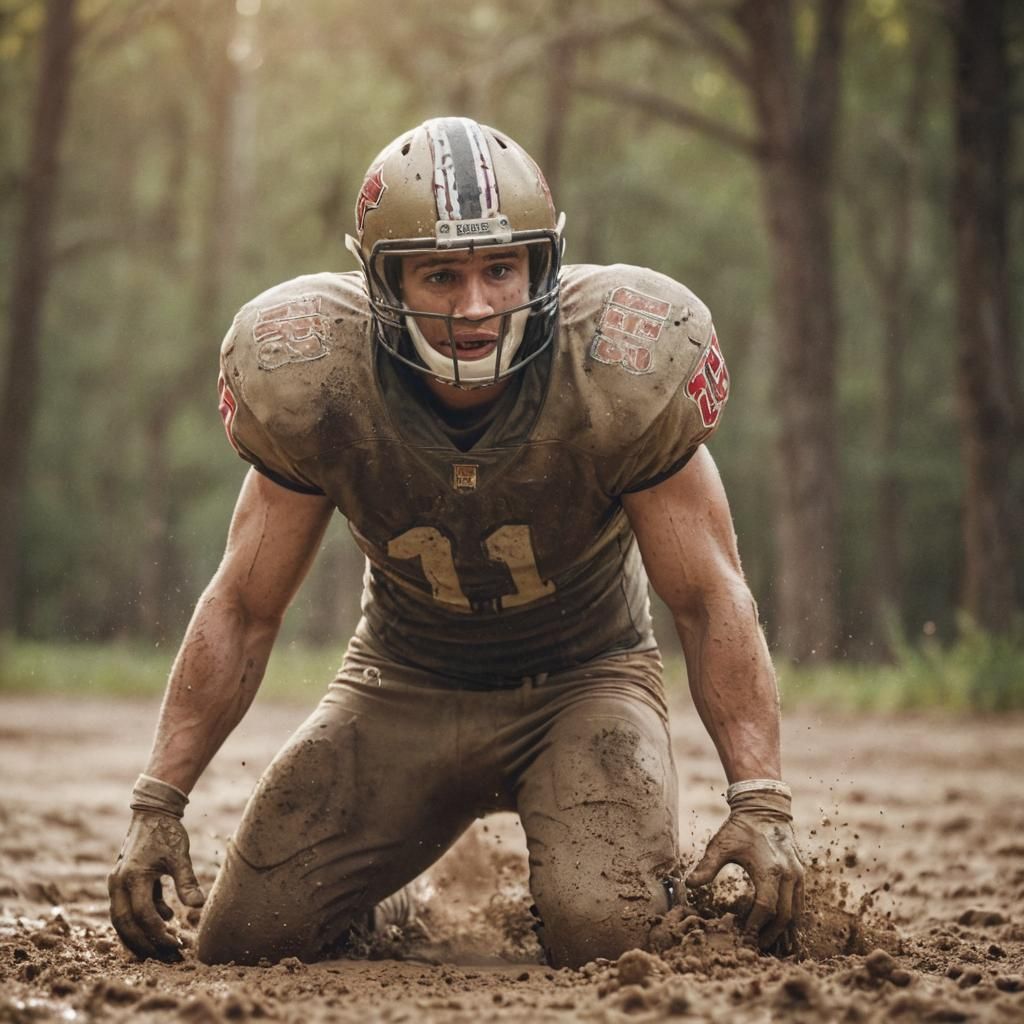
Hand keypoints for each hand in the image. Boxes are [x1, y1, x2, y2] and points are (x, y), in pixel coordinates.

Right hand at [107, 776, 205, 960]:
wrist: (152, 812)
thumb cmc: (167, 833)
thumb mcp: (180, 856)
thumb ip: (187, 881)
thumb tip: (198, 906)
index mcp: (132, 877)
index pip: (142, 915)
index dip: (156, 933)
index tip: (175, 943)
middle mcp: (118, 883)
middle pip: (125, 923)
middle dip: (144, 942)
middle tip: (165, 954)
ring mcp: (117, 882)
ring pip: (122, 918)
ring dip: (140, 933)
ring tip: (164, 943)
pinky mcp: (122, 881)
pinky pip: (127, 907)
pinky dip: (143, 917)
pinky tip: (167, 917)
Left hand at [685, 789, 803, 952]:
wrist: (764, 807)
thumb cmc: (740, 827)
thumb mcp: (721, 844)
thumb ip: (707, 866)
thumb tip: (690, 884)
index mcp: (769, 869)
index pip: (765, 907)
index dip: (755, 924)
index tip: (744, 934)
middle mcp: (788, 874)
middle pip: (785, 916)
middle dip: (772, 934)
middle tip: (757, 946)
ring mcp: (798, 874)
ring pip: (797, 912)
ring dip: (785, 930)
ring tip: (771, 943)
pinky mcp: (800, 873)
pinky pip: (800, 902)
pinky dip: (792, 917)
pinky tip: (782, 926)